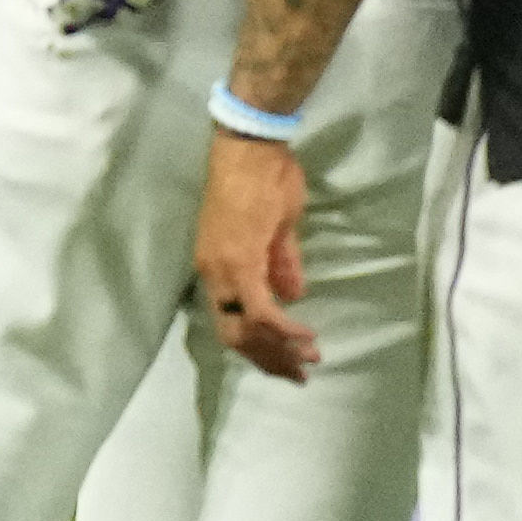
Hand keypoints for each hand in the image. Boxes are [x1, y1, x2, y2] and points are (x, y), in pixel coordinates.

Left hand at [195, 132, 317, 380]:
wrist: (251, 146)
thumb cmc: (264, 177)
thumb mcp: (276, 227)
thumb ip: (281, 262)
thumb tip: (291, 295)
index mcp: (217, 265)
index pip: (230, 322)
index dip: (258, 347)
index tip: (288, 361)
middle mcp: (214, 272)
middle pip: (235, 334)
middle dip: (270, 359)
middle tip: (300, 374)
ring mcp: (223, 268)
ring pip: (244, 328)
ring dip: (278, 349)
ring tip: (307, 361)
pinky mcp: (239, 260)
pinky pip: (259, 308)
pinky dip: (283, 328)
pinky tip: (305, 336)